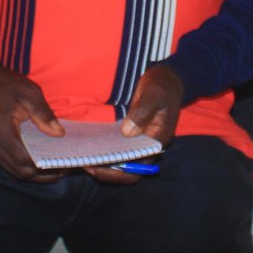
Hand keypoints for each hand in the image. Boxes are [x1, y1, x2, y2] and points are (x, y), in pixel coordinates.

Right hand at [0, 65, 64, 181]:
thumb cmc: (6, 85)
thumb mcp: (29, 93)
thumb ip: (43, 114)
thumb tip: (59, 134)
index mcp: (1, 131)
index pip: (24, 160)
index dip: (44, 166)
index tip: (64, 164)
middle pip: (20, 171)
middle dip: (43, 175)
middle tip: (64, 169)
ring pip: (15, 171)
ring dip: (35, 174)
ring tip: (56, 169)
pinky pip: (10, 164)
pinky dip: (26, 167)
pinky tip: (40, 162)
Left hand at [85, 65, 182, 185]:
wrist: (167, 79)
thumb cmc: (161, 86)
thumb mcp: (153, 95)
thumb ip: (142, 112)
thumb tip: (127, 133)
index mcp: (158, 142)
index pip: (138, 169)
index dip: (118, 173)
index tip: (97, 167)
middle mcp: (150, 147)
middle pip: (129, 171)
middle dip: (108, 171)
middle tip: (86, 164)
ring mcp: (142, 142)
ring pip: (124, 162)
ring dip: (106, 164)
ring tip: (85, 158)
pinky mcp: (135, 135)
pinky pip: (121, 150)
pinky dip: (108, 151)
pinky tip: (92, 146)